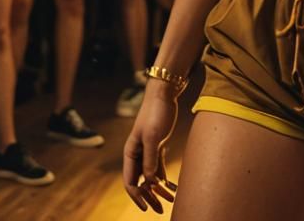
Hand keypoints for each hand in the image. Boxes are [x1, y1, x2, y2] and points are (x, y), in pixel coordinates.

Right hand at [122, 87, 178, 212]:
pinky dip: (165, 178)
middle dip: (150, 197)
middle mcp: (137, 154)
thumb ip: (150, 159)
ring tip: (172, 201)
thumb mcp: (153, 137)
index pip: (130, 181)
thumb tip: (149, 182)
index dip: (137, 197)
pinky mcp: (158, 146)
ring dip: (160, 190)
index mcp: (131, 153)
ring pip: (151, 176)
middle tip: (161, 211)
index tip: (146, 208)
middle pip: (141, 182)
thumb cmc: (156, 113)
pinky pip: (160, 168)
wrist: (164, 95)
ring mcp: (148, 151)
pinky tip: (173, 188)